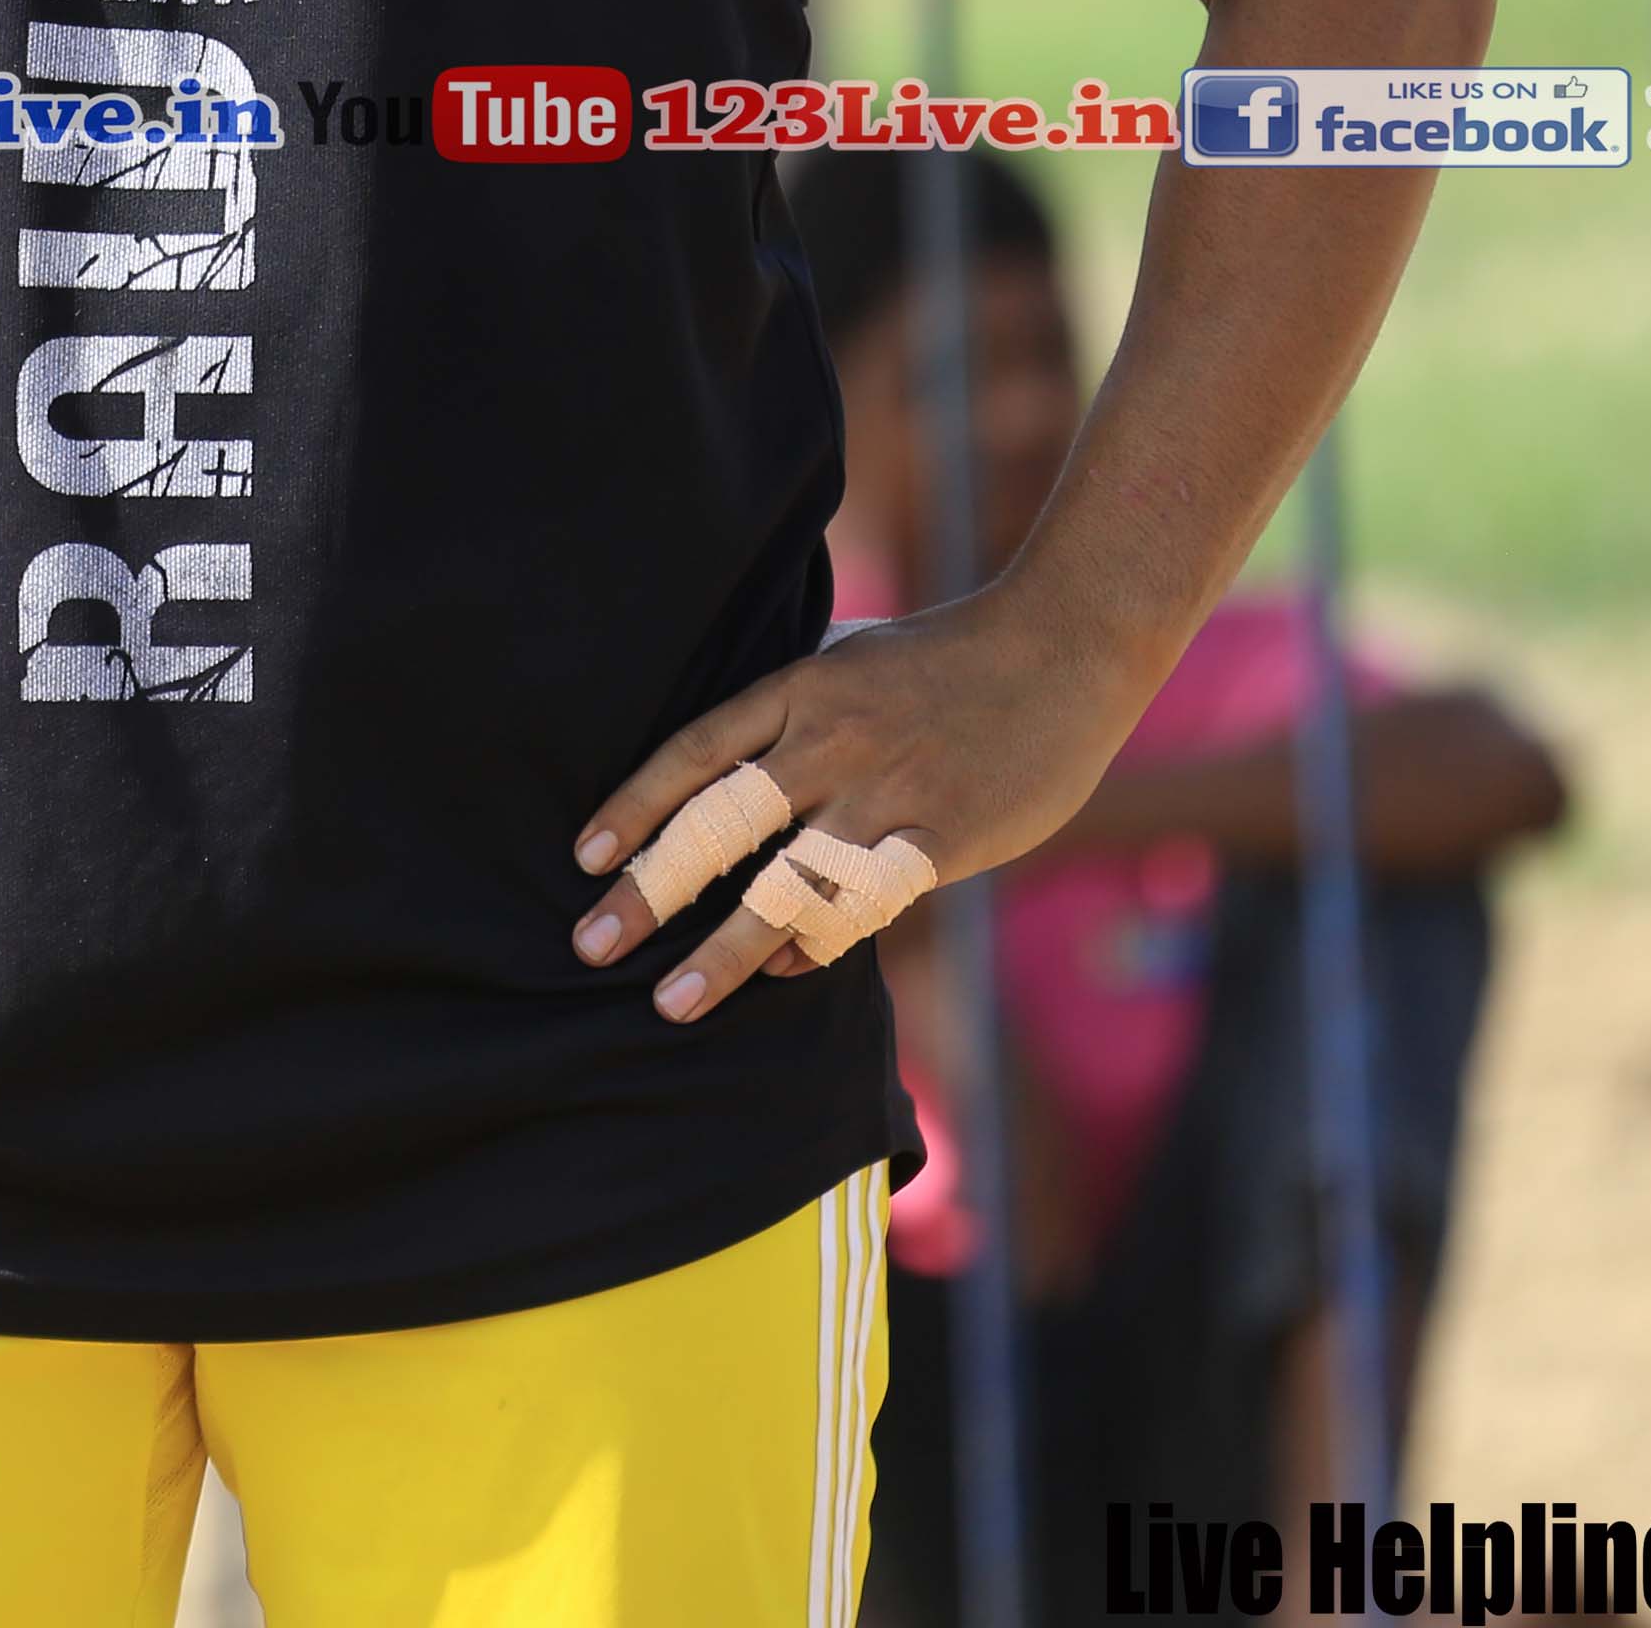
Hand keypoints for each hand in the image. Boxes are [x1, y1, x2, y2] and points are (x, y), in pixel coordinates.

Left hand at [566, 588, 1146, 1027]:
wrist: (1066, 648)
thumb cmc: (949, 654)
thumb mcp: (852, 653)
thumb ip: (791, 703)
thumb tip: (722, 758)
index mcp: (802, 688)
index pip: (695, 752)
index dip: (634, 806)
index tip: (584, 858)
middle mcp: (833, 741)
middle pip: (721, 825)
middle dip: (648, 889)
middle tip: (590, 944)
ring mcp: (888, 794)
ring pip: (786, 886)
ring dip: (723, 951)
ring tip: (672, 1002)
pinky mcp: (942, 839)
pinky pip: (863, 906)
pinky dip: (816, 945)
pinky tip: (780, 975)